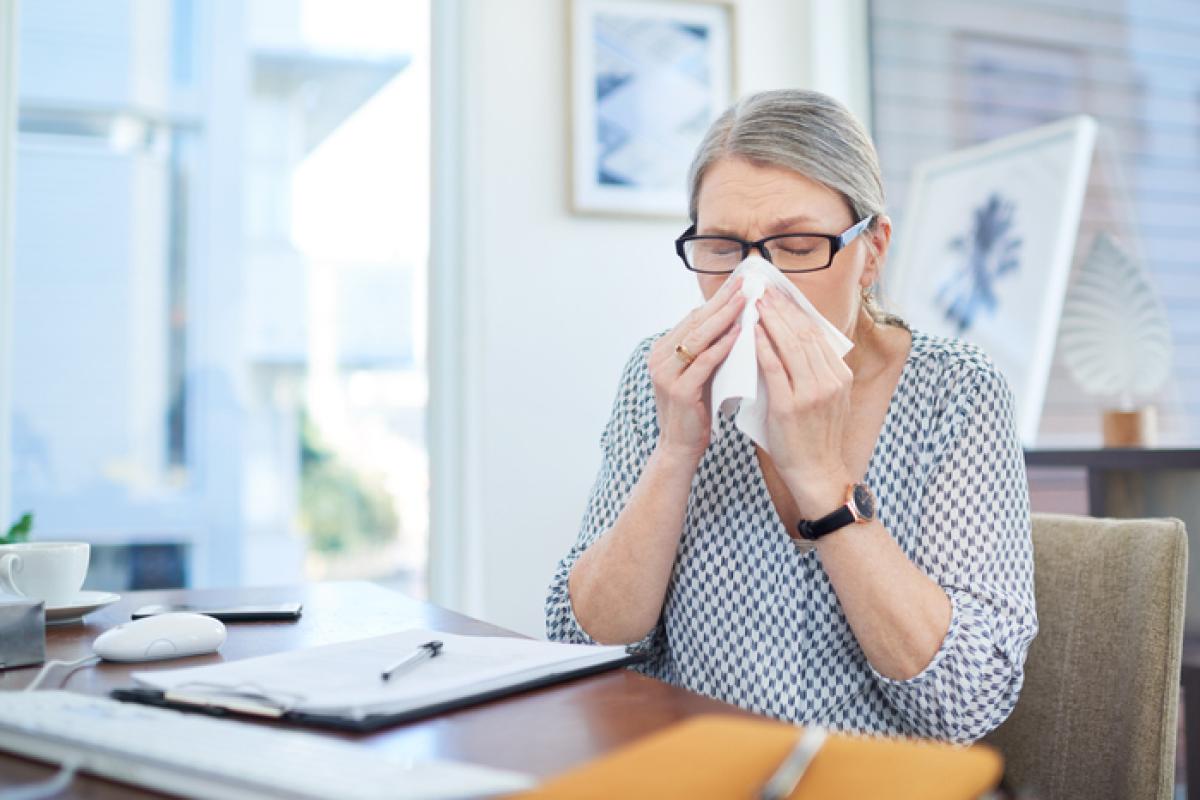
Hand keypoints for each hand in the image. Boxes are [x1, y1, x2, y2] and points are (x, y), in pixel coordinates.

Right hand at [648, 277, 744, 461]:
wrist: (679, 449)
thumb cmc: (694, 412)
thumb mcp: (698, 374)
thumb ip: (707, 350)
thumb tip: (731, 321)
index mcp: (662, 350)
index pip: (694, 317)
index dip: (717, 299)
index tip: (740, 283)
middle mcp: (659, 358)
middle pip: (697, 321)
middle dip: (723, 299)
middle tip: (746, 281)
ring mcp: (666, 373)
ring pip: (700, 337)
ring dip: (725, 315)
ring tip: (746, 299)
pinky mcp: (679, 390)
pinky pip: (704, 361)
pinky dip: (723, 345)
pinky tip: (739, 332)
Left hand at [754, 287, 853, 514]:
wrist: (817, 473)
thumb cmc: (815, 437)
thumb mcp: (827, 400)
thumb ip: (816, 373)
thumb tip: (796, 343)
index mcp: (840, 376)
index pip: (816, 334)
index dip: (796, 312)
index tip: (780, 295)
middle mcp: (830, 381)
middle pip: (803, 334)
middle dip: (782, 309)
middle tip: (763, 291)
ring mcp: (812, 393)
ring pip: (790, 346)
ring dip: (771, 321)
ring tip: (755, 304)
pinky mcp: (791, 406)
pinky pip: (775, 368)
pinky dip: (764, 347)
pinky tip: (753, 332)